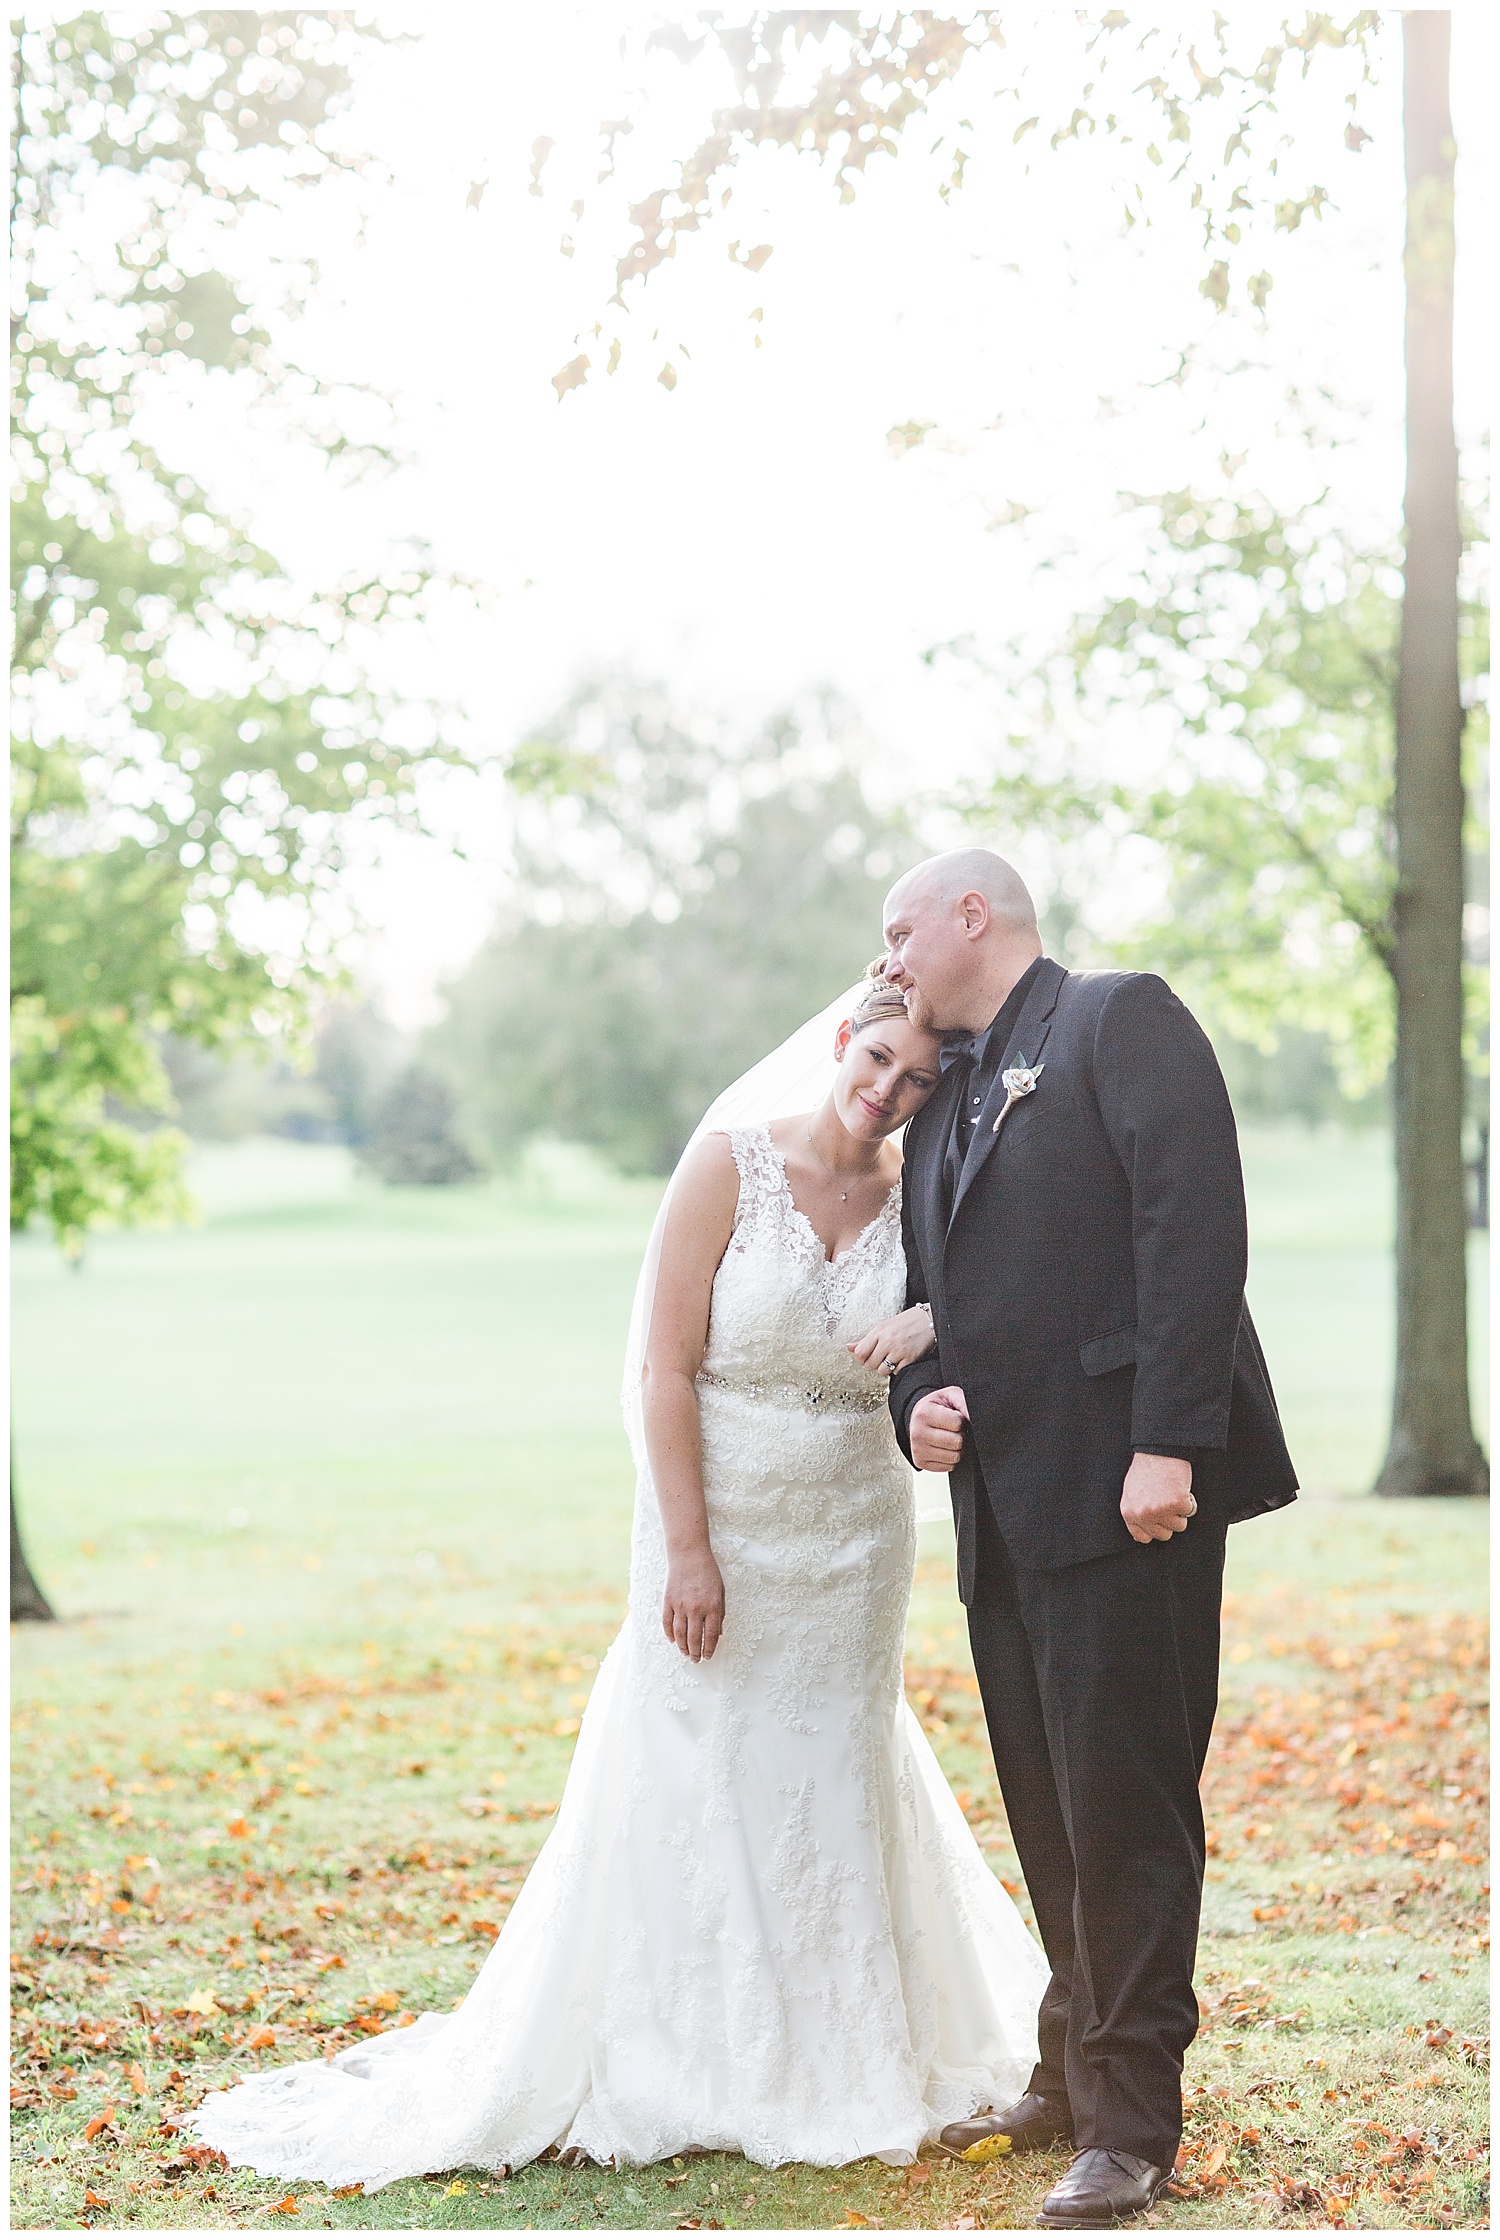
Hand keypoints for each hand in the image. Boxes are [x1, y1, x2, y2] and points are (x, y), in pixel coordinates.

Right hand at [662, 1545, 724, 1661]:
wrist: (689, 1554)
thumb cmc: (708, 1571)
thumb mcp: (721, 1591)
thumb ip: (720, 1613)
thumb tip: (718, 1633)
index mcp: (712, 1606)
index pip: (710, 1636)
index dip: (709, 1649)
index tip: (708, 1656)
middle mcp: (696, 1608)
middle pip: (694, 1638)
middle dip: (696, 1652)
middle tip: (696, 1660)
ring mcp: (680, 1605)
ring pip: (680, 1634)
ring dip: (682, 1647)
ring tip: (685, 1654)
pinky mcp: (668, 1601)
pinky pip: (667, 1622)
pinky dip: (669, 1633)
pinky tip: (672, 1640)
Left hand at [848, 1304, 936, 1375]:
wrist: (928, 1320)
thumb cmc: (905, 1322)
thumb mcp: (883, 1326)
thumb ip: (866, 1339)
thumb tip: (849, 1347)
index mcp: (879, 1331)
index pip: (860, 1353)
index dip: (861, 1358)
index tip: (867, 1357)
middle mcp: (887, 1341)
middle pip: (869, 1364)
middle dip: (873, 1364)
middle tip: (880, 1358)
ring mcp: (899, 1350)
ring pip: (882, 1371)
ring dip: (885, 1368)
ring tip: (891, 1359)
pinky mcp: (910, 1358)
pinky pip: (896, 1372)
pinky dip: (897, 1369)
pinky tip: (901, 1360)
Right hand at [909, 1385, 968, 1471]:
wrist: (918, 1418)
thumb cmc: (936, 1407)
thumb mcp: (950, 1395)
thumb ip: (964, 1402)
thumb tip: (974, 1418)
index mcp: (924, 1413)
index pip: (957, 1423)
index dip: (961, 1420)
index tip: (955, 1417)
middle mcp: (917, 1433)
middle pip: (957, 1442)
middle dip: (961, 1435)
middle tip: (953, 1429)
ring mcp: (918, 1450)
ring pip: (955, 1457)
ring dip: (957, 1449)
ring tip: (949, 1438)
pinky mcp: (921, 1462)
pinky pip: (949, 1466)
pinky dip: (951, 1458)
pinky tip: (944, 1447)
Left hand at [1121, 1452, 1195, 1543]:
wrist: (1159, 1450)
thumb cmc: (1146, 1468)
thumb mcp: (1132, 1492)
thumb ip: (1136, 1512)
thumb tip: (1141, 1535)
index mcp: (1129, 1512)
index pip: (1142, 1537)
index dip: (1154, 1530)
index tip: (1160, 1522)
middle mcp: (1143, 1514)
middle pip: (1164, 1535)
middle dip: (1169, 1521)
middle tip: (1167, 1502)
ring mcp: (1160, 1510)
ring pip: (1179, 1526)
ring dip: (1180, 1511)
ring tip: (1172, 1492)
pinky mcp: (1177, 1504)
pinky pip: (1189, 1512)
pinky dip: (1189, 1501)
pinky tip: (1180, 1488)